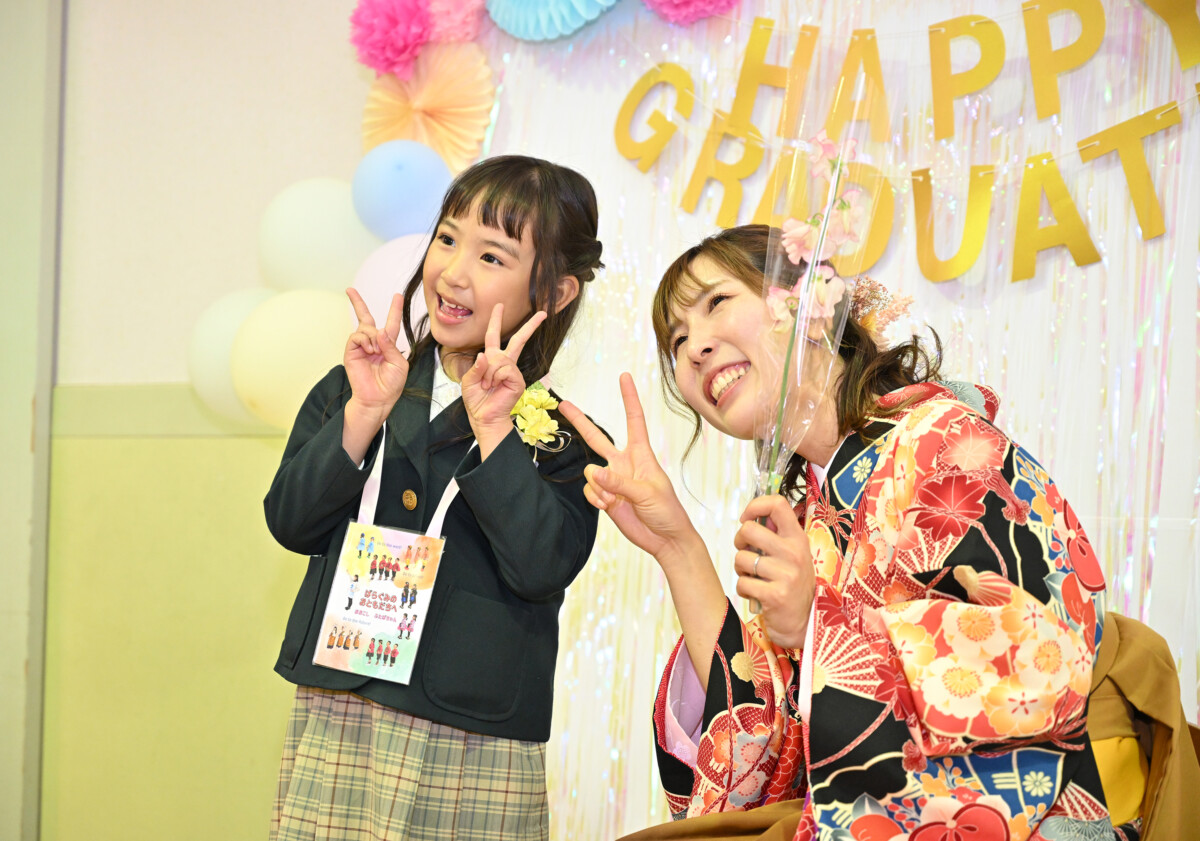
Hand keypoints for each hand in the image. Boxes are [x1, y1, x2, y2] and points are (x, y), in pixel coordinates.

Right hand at [344, 289, 407, 418]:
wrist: (378, 398)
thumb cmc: (391, 384)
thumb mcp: (399, 363)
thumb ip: (391, 346)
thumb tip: (379, 331)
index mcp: (388, 344)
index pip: (391, 323)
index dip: (394, 309)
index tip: (397, 296)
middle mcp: (374, 343)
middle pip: (365, 317)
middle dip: (357, 303)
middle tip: (350, 290)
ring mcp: (361, 346)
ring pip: (365, 328)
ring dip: (373, 337)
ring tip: (376, 351)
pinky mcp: (351, 351)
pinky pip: (357, 336)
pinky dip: (365, 340)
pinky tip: (370, 350)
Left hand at [461, 304, 546, 452]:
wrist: (484, 418)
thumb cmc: (477, 400)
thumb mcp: (468, 380)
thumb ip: (476, 366)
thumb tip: (485, 355)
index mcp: (492, 360)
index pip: (493, 336)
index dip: (496, 320)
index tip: (499, 306)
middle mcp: (505, 363)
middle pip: (517, 340)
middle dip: (529, 326)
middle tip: (542, 313)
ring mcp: (513, 372)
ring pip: (499, 359)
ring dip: (488, 373)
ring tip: (487, 385)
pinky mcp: (518, 380)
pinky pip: (504, 370)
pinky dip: (494, 377)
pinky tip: (494, 386)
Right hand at [559, 373, 698, 563]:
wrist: (665, 539)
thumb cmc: (666, 510)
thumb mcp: (647, 493)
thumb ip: (619, 481)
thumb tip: (592, 472)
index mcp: (641, 454)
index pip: (634, 420)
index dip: (629, 398)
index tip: (624, 376)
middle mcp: (624, 463)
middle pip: (597, 438)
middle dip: (580, 421)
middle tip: (563, 404)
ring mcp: (612, 480)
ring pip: (590, 472)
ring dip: (599, 486)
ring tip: (615, 500)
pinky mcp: (605, 497)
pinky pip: (590, 490)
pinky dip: (596, 499)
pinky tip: (609, 507)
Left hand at [733, 495, 814, 648]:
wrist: (804, 622)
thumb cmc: (792, 585)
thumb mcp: (792, 556)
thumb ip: (776, 536)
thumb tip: (752, 517)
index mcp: (797, 538)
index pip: (777, 504)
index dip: (755, 506)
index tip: (746, 519)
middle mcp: (794, 553)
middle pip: (748, 529)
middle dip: (739, 542)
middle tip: (746, 554)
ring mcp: (786, 574)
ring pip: (741, 558)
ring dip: (740, 570)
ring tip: (753, 577)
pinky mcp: (775, 595)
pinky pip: (743, 582)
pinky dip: (744, 589)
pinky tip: (755, 593)